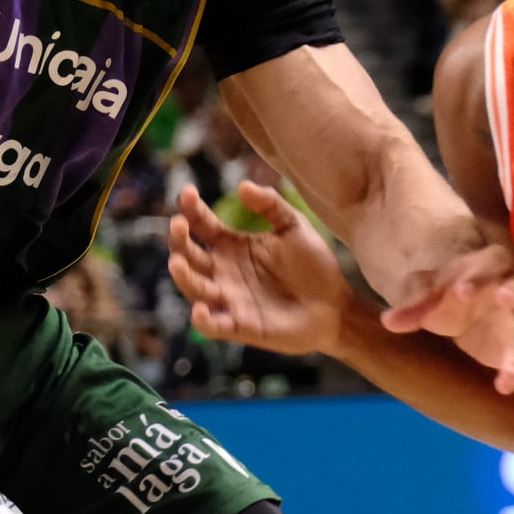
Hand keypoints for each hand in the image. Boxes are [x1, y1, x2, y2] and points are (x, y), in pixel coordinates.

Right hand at [170, 182, 351, 354]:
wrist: (337, 306)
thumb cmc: (314, 266)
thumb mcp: (294, 227)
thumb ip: (270, 205)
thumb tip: (243, 186)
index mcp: (233, 246)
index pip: (202, 225)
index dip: (191, 209)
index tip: (187, 192)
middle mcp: (224, 272)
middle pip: (190, 255)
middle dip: (179, 241)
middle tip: (178, 225)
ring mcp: (229, 299)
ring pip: (195, 289)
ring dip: (183, 276)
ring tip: (177, 263)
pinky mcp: (240, 326)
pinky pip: (214, 326)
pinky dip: (204, 320)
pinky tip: (201, 310)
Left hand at [380, 238, 513, 394]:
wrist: (461, 307)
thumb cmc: (446, 292)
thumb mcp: (425, 291)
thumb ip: (412, 305)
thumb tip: (389, 321)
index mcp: (488, 265)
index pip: (491, 262)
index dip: (479, 275)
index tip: (461, 291)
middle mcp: (512, 288)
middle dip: (513, 293)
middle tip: (502, 298)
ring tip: (513, 369)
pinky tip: (504, 387)